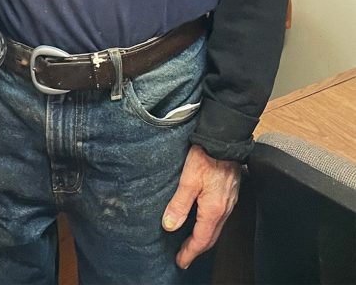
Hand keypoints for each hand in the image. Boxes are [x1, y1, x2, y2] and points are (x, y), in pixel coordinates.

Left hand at [162, 144, 240, 269]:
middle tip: (184, 257)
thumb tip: (170, 225)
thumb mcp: (188, 179)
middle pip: (211, 237)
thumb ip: (179, 204)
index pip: (201, 239)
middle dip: (197, 249)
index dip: (190, 252)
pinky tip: (203, 221)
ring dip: (204, 238)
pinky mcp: (230, 193)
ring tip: (192, 243)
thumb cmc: (207, 156)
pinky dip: (210, 226)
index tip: (181, 261)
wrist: (225, 140)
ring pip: (217, 228)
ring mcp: (229, 201)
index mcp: (213, 209)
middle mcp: (224, 209)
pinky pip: (220, 217)